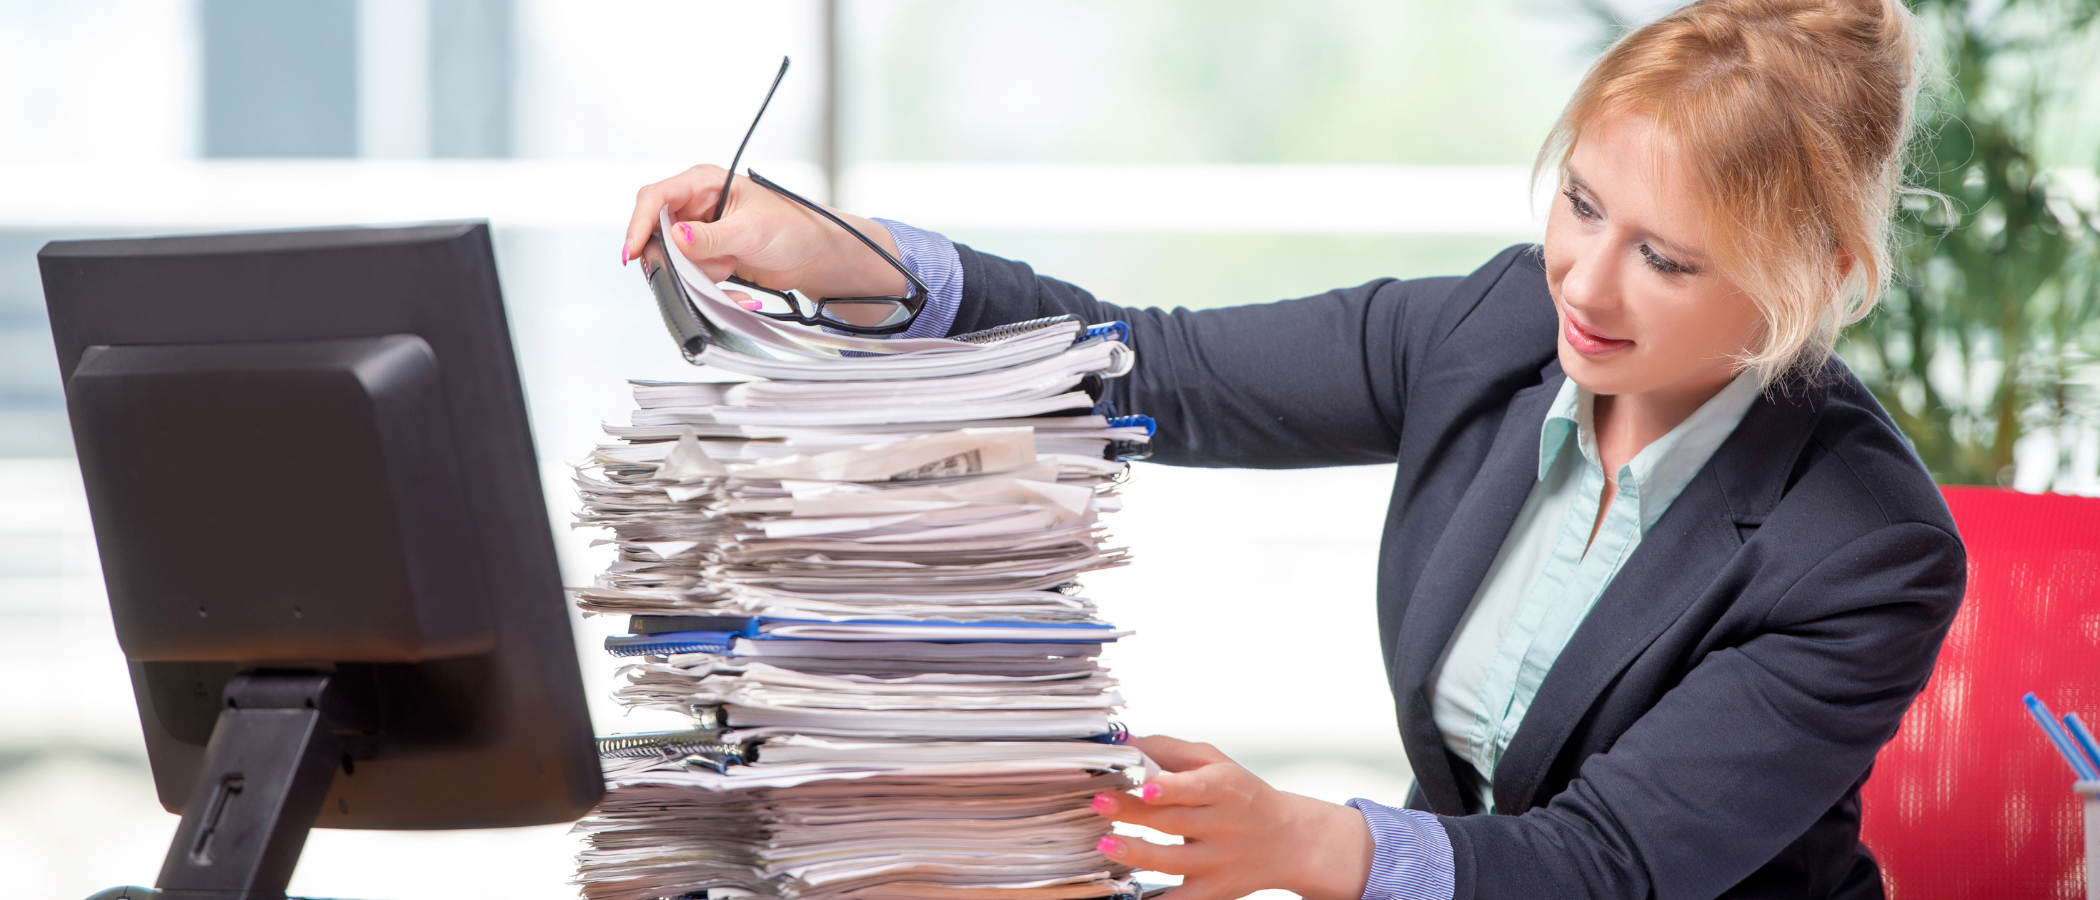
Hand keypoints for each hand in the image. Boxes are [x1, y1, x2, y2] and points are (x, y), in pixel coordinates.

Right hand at [620, 164, 908, 301]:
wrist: (817, 255)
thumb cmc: (794, 228)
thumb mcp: (750, 231)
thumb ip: (710, 238)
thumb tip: (677, 237)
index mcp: (704, 183)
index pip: (655, 197)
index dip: (639, 223)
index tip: (633, 252)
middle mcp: (697, 204)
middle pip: (656, 232)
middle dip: (676, 258)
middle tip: (700, 271)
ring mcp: (701, 232)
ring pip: (673, 259)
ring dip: (698, 275)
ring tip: (732, 274)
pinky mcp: (708, 256)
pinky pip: (692, 275)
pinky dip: (710, 286)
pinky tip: (738, 288)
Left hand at [1092, 736, 1373, 899]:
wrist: (1288, 840)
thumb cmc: (1240, 794)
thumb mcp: (1215, 762)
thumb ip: (1169, 750)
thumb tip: (1124, 742)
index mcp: (1225, 788)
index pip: (1196, 787)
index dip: (1170, 788)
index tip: (1144, 786)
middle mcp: (1223, 825)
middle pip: (1174, 821)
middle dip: (1134, 812)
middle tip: (1100, 803)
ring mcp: (1217, 861)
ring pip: (1173, 861)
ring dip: (1137, 853)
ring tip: (1106, 844)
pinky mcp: (1212, 890)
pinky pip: (1180, 899)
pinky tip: (1128, 895)